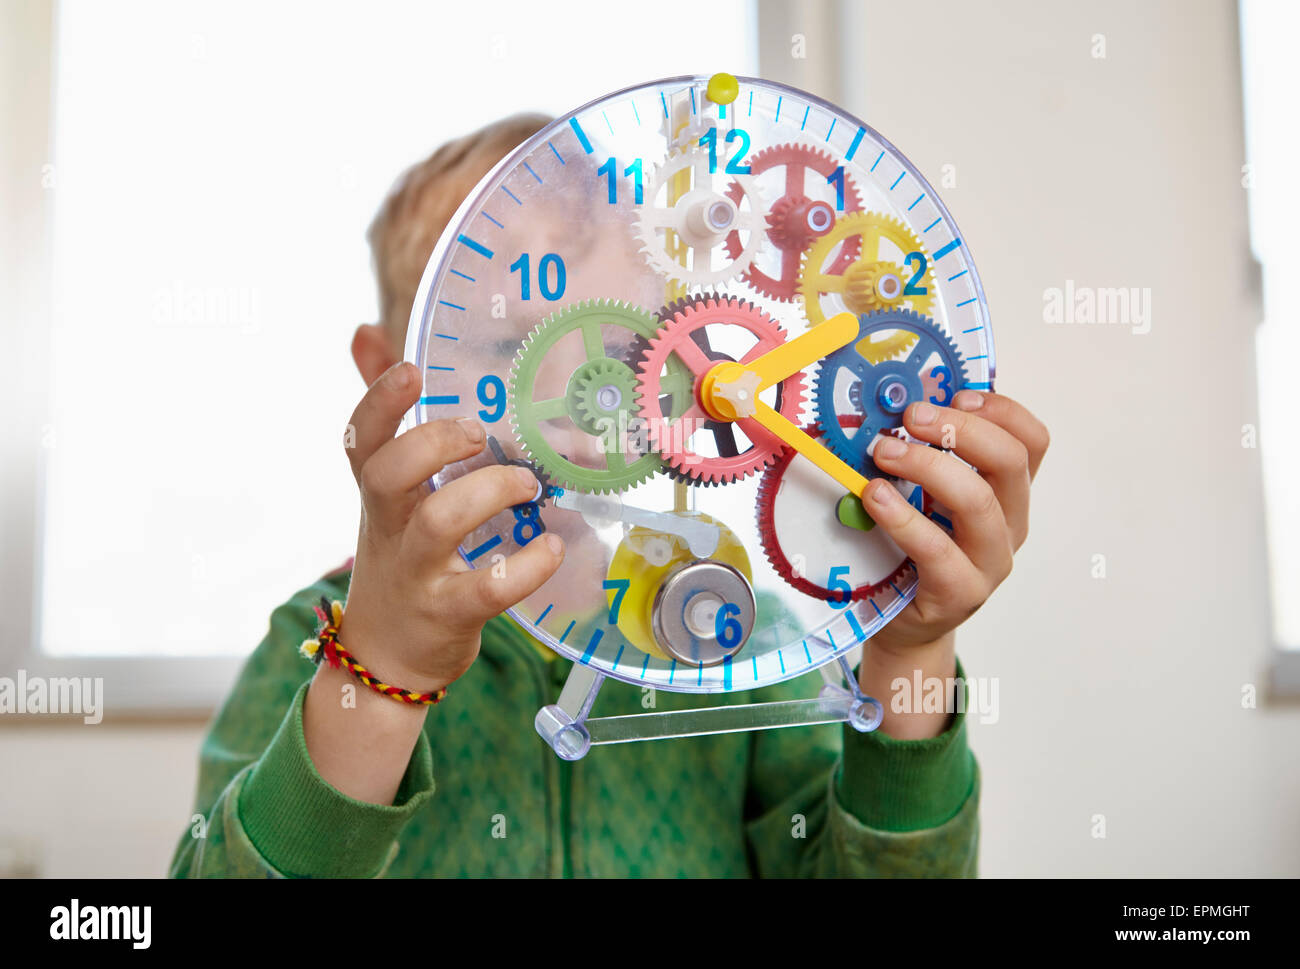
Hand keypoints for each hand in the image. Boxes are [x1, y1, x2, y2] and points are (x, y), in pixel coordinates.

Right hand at [340, 362, 564, 693]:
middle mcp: (389, 529)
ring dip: (489, 493)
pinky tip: (552, 547)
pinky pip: (487, 587)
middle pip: (387, 473)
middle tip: (482, 434)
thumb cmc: (401, 557)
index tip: (414, 369)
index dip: (380, 400)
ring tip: (528, 485)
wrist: (386, 657)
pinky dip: (527, 565)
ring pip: (438, 523)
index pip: (360, 438)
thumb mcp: (387, 492)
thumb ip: (388, 419)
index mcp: (378, 494)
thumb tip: (366, 334)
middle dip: (434, 443)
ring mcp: (417, 573)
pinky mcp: (450, 614)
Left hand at [861, 389, 1048, 656]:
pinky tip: (873, 497)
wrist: (902, 621)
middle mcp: (1010, 524)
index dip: (1001, 411)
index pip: (1032, 442)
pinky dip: (903, 517)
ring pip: (978, 501)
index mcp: (1008, 494)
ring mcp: (990, 561)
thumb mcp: (924, 496)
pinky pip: (938, 549)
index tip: (956, 396)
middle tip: (911, 416)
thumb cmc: (909, 548)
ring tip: (881, 451)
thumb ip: (924, 457)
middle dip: (960, 429)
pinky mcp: (960, 592)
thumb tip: (895, 404)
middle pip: (1010, 462)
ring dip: (927, 465)